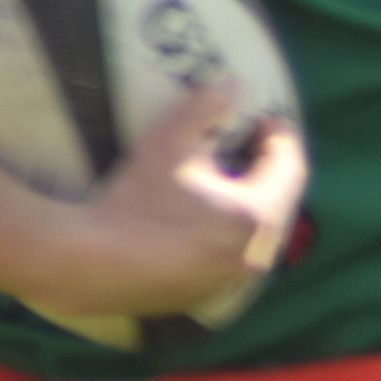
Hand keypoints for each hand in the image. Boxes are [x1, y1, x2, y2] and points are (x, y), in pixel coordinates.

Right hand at [24, 75, 304, 327]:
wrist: (90, 265)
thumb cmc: (135, 201)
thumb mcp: (169, 142)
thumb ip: (205, 108)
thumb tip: (233, 83)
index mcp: (257, 216)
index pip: (290, 168)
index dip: (280, 138)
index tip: (262, 119)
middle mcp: (254, 255)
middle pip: (278, 204)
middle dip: (267, 172)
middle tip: (248, 144)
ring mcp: (230, 281)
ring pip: (256, 236)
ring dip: (249, 205)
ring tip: (225, 180)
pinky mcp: (206, 296)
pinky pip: (230, 259)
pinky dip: (227, 235)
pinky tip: (201, 220)